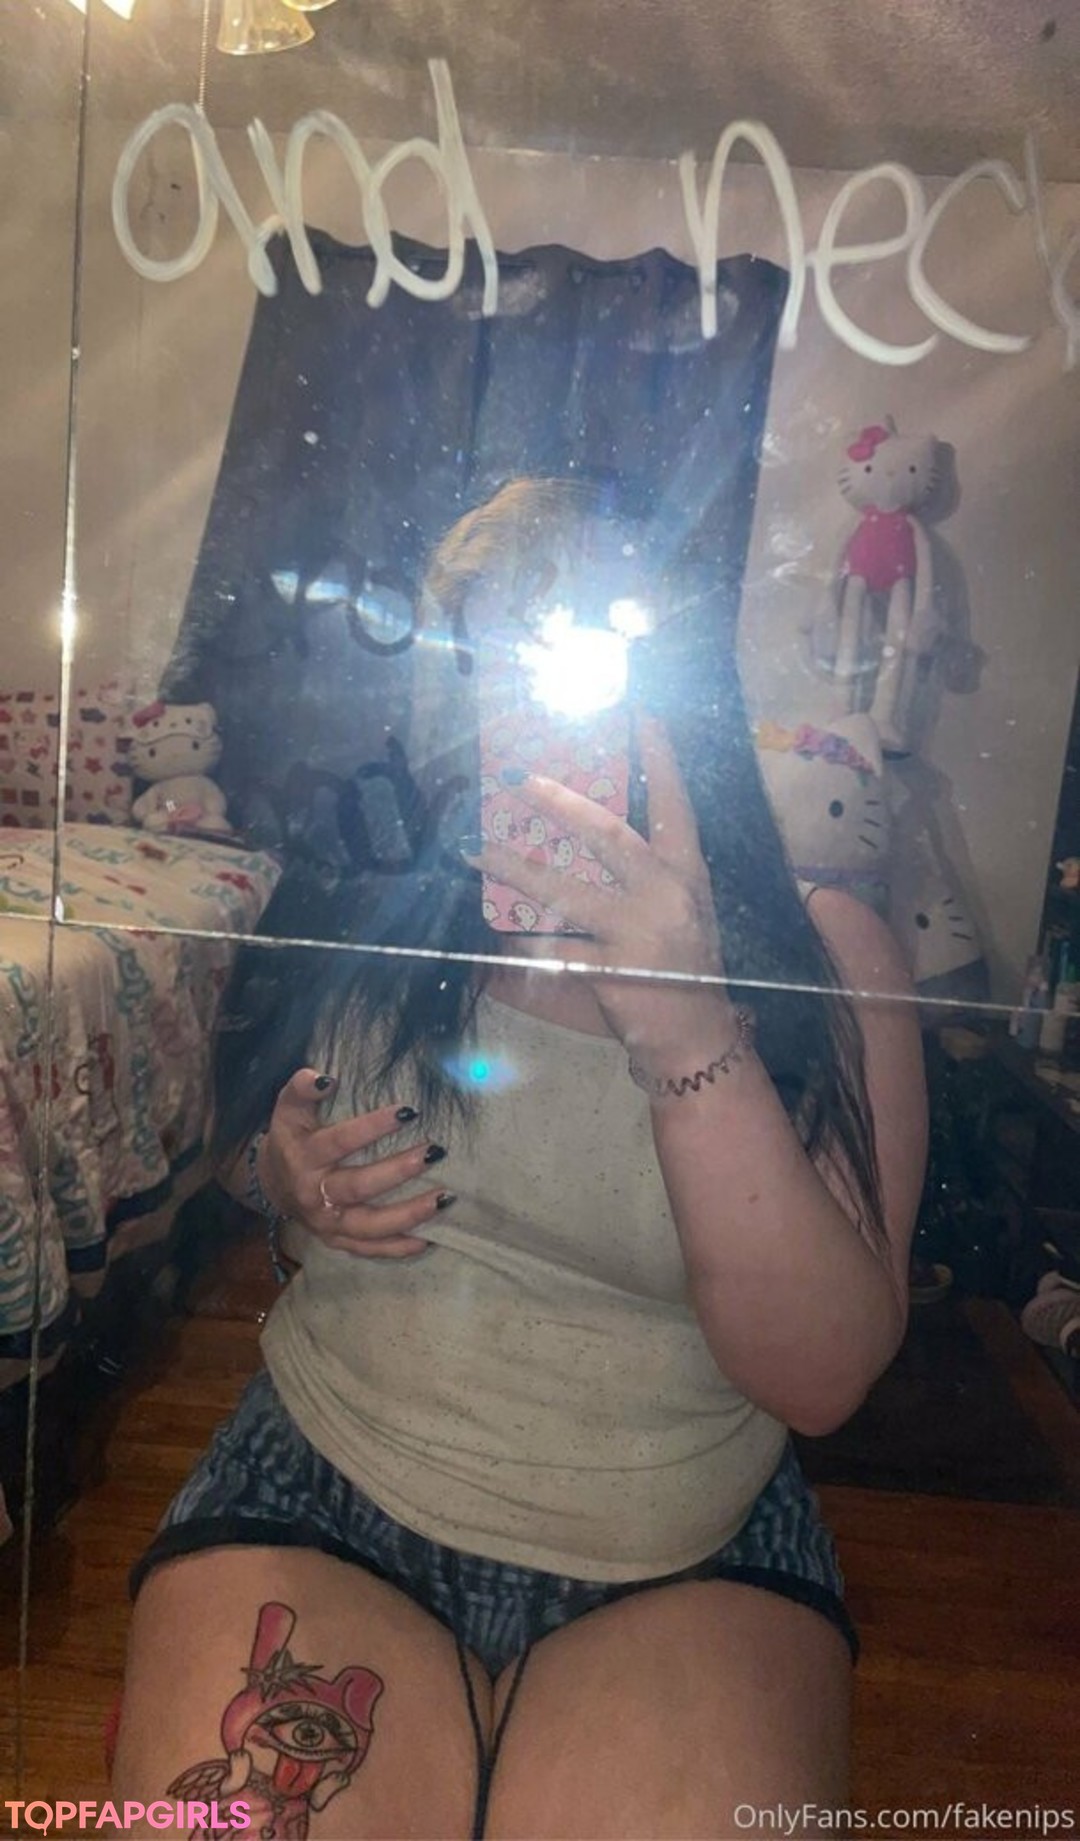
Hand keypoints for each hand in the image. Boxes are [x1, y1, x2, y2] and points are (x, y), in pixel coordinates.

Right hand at [257, 1069, 451, 1258]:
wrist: (273, 1183)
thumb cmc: (291, 1138)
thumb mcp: (288, 1109)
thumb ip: (302, 1088)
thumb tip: (326, 1079)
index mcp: (304, 1157)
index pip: (340, 1141)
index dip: (372, 1127)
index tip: (408, 1111)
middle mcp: (314, 1194)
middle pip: (359, 1186)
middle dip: (399, 1170)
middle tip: (434, 1152)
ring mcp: (326, 1223)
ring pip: (370, 1225)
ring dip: (409, 1214)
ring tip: (444, 1197)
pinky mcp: (337, 1240)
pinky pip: (369, 1249)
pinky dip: (398, 1247)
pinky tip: (428, 1239)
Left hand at [465, 717, 731, 1054]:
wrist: (695, 1036)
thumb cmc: (681, 966)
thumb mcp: (675, 910)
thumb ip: (640, 874)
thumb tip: (583, 834)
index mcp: (686, 873)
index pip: (676, 806)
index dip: (660, 759)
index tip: (641, 714)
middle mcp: (667, 895)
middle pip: (609, 835)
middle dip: (562, 802)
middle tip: (520, 776)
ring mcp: (639, 933)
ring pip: (566, 890)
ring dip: (515, 868)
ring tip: (476, 848)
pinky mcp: (612, 971)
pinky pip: (552, 950)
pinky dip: (519, 945)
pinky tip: (490, 937)